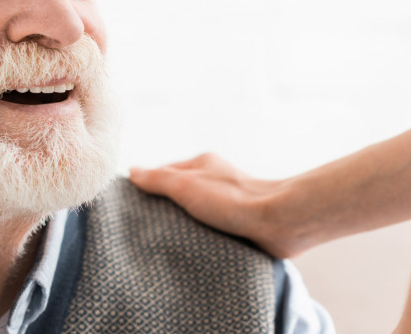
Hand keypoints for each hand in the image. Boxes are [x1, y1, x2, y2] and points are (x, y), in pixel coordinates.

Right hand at [129, 153, 294, 257]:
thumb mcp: (185, 185)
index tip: (132, 204)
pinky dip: (201, 235)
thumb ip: (157, 179)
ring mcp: (227, 201)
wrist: (279, 222)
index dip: (147, 187)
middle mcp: (215, 179)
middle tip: (146, 226)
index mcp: (202, 163)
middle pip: (179, 192)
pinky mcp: (239, 222)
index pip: (163, 172)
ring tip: (166, 241)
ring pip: (196, 211)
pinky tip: (193, 247)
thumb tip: (131, 171)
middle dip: (164, 207)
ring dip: (184, 224)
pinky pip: (212, 227)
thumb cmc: (232, 200)